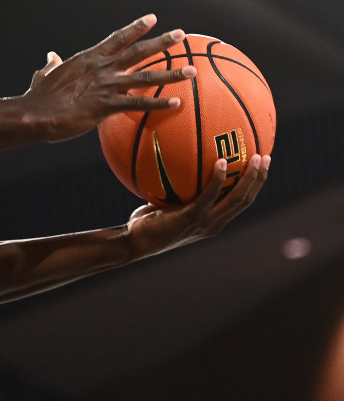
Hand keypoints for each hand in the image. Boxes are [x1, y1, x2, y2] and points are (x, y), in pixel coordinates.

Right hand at [20, 14, 193, 140]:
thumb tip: (51, 56)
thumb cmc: (38, 96)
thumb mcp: (44, 75)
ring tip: (191, 70)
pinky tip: (177, 103)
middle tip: (181, 34)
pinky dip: (159, 103)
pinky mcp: (107, 106)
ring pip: (145, 76)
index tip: (153, 19)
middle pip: (138, 51)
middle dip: (162, 42)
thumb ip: (52, 64)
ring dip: (171, 73)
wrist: (36, 113)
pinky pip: (139, 103)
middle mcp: (102, 68)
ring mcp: (106, 86)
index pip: (118, 38)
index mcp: (89, 58)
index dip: (136, 28)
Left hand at [125, 155, 268, 257]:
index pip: (240, 204)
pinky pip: (210, 195)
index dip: (253, 186)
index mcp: (213, 222)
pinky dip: (219, 179)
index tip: (260, 167)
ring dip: (250, 178)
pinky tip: (222, 161)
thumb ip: (178, 191)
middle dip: (258, 179)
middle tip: (266, 158)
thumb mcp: (167, 205)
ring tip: (256, 157)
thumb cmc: (146, 222)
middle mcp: (214, 224)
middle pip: (246, 200)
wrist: (134, 242)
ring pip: (237, 199)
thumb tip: (176, 164)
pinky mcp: (191, 218)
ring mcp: (204, 223)